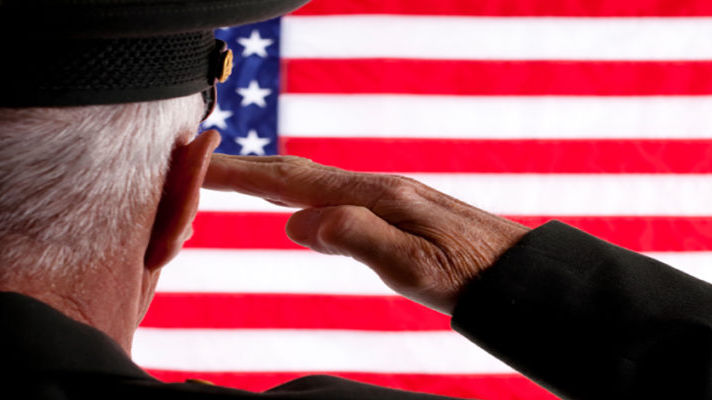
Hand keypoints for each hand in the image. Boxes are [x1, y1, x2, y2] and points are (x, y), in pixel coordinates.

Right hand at [203, 154, 529, 314]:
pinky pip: (330, 194)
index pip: (290, 181)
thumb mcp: (414, 267)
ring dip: (263, 178)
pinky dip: (295, 192)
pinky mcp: (394, 209)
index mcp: (374, 197)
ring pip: (310, 182)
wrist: (521, 272)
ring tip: (225, 178)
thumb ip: (356, 238)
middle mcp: (375, 188)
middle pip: (293, 173)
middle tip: (190, 167)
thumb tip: (296, 223)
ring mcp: (385, 196)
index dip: (238, 173)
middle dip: (240, 169)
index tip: (193, 165)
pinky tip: (294, 204)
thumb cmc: (471, 275)